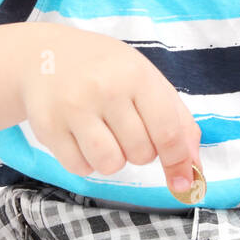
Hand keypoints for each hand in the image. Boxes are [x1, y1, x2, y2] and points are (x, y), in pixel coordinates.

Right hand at [19, 23, 201, 196]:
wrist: (45, 56)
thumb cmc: (107, 70)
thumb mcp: (147, 80)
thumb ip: (178, 121)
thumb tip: (194, 169)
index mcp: (136, 75)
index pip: (167, 131)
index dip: (179, 162)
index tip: (184, 183)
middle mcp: (104, 89)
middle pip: (141, 153)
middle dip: (140, 151)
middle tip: (126, 127)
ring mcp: (73, 108)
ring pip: (110, 165)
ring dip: (114, 160)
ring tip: (105, 135)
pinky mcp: (47, 127)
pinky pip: (79, 168)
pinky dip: (86, 161)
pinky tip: (81, 137)